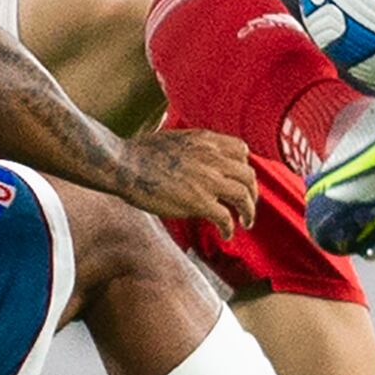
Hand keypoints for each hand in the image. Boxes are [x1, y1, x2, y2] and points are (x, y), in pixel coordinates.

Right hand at [111, 127, 258, 236]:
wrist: (122, 165)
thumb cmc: (137, 154)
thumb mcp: (173, 139)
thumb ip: (191, 148)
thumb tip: (191, 157)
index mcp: (205, 140)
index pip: (241, 151)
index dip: (243, 167)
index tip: (238, 181)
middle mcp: (212, 157)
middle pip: (248, 175)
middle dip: (251, 193)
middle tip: (246, 206)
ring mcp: (207, 180)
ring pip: (244, 196)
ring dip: (249, 212)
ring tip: (245, 223)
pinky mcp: (199, 201)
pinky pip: (226, 217)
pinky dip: (230, 228)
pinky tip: (226, 235)